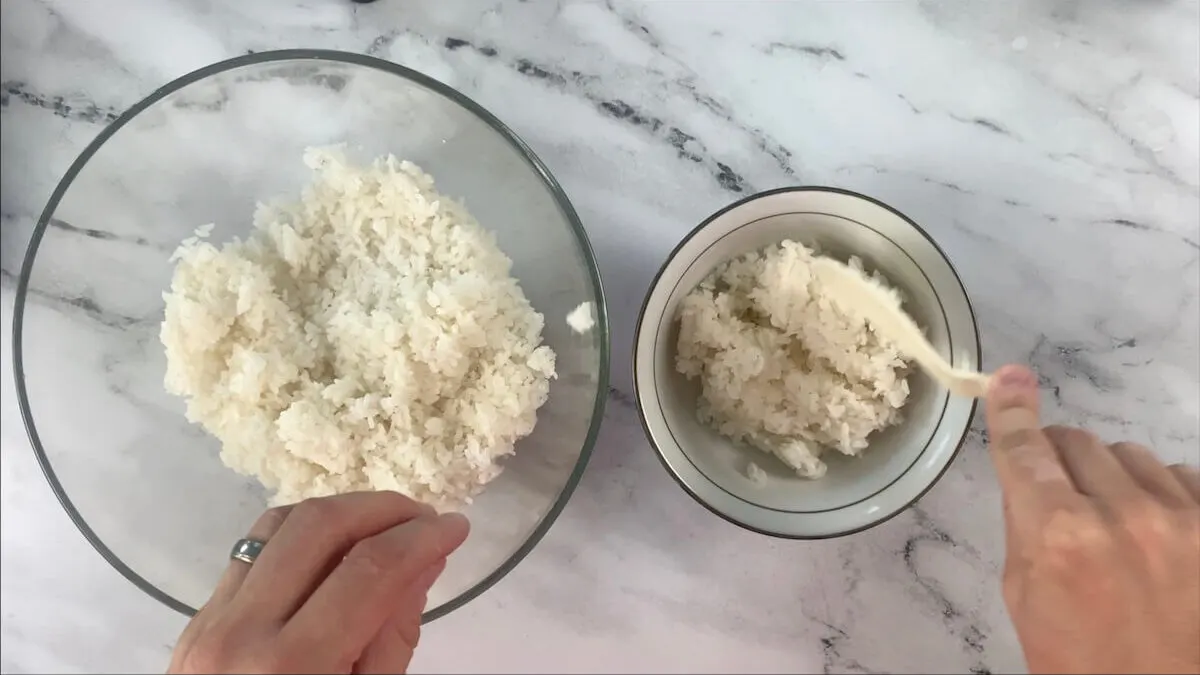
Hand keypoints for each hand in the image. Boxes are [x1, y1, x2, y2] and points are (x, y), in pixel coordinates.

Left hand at [168, 491, 468, 673]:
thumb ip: (392, 637)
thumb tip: (422, 563)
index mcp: (292, 665)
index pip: (369, 570)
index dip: (422, 538)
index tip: (456, 527)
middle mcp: (242, 630)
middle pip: (320, 526)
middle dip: (383, 509)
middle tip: (424, 519)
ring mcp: (210, 619)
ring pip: (279, 524)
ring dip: (341, 511)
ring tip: (384, 526)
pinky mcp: (198, 618)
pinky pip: (253, 549)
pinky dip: (302, 533)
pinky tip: (334, 548)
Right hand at [985, 365, 1199, 674]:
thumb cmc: (1082, 662)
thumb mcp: (1026, 600)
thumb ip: (1024, 527)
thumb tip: (1027, 475)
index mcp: (1059, 535)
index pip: (1027, 450)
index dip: (1012, 410)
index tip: (1008, 379)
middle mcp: (1122, 515)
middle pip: (1079, 443)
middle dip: (1061, 462)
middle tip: (1061, 496)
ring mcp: (1182, 520)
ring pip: (1131, 454)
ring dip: (1113, 478)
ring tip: (1116, 526)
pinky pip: (1183, 475)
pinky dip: (1163, 494)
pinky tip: (1157, 532)